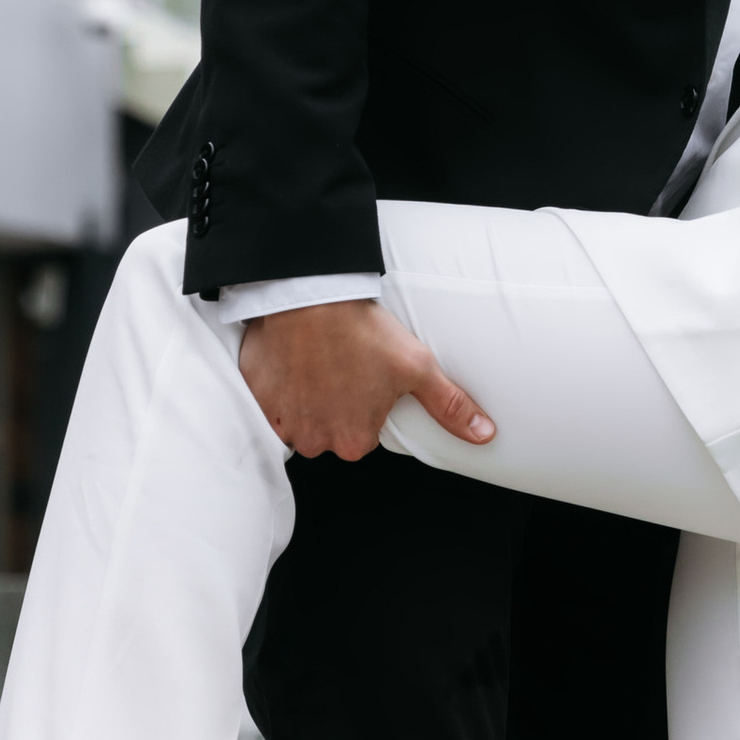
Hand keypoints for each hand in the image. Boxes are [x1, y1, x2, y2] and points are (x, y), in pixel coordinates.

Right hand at [236, 298, 492, 462]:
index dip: (363, 406)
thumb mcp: (417, 368)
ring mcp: (282, 422)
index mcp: (354, 441)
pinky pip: (267, 404)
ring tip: (315, 364)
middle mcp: (316, 441)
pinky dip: (276, 388)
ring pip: (298, 420)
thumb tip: (484, 434)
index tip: (362, 379)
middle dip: (332, 406)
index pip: (361, 434)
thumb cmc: (363, 332)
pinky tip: (291, 363)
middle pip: (328, 431)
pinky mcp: (255, 400)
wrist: (310, 297)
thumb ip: (450, 407)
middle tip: (339, 368)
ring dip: (303, 400)